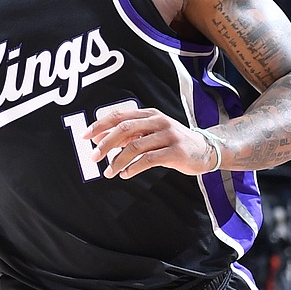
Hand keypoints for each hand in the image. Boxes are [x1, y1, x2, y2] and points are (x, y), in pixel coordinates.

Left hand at [81, 103, 221, 180]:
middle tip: (93, 157)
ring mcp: (168, 136)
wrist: (205, 150)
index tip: (85, 137)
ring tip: (109, 172)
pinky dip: (133, 168)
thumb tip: (100, 138)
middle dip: (105, 144)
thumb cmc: (173, 142)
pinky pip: (148, 160)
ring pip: (135, 147)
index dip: (100, 125)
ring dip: (117, 161)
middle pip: (124, 129)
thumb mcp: (150, 133)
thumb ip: (128, 135)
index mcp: (149, 114)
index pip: (119, 116)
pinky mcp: (175, 152)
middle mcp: (158, 121)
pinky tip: (125, 174)